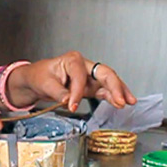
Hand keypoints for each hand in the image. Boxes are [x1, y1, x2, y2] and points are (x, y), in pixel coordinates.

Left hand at [5, 52, 136, 111]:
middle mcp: (84, 66)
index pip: (80, 76)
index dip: (77, 92)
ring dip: (119, 92)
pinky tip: (120, 103)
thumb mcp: (44, 83)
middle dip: (115, 86)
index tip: (71, 105)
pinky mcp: (90, 86)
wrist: (37, 79)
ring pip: (108, 82)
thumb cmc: (40, 76)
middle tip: (121, 100)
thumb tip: (68, 101)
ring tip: (129, 101)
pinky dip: (113, 97)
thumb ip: (57, 92)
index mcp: (72, 60)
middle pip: (104, 73)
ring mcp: (89, 76)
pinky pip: (104, 91)